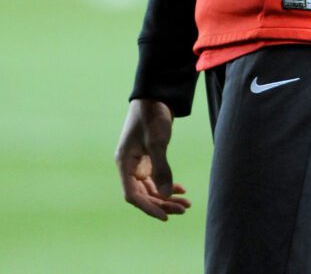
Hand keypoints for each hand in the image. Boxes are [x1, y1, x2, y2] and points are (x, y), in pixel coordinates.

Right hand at [115, 99, 190, 221]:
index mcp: (124, 163)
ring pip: (151, 187)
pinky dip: (168, 184)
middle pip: (144, 194)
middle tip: (184, 209)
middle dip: (163, 203)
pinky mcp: (148, 158)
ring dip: (167, 196)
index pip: (132, 195)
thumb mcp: (157, 142)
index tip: (165, 216)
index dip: (148, 207)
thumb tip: (165, 195)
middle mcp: (129, 166)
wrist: (156, 95)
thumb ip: (161, 168)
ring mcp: (138, 162)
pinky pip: (156, 177)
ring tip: (186, 204)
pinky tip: (181, 190)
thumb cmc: (152, 115)